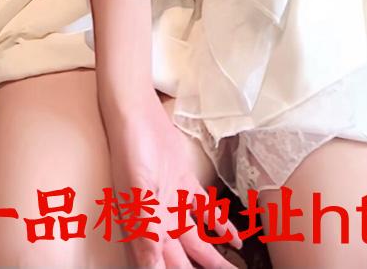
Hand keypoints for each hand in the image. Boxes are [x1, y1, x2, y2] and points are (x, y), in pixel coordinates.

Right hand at [102, 88, 243, 267]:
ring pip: (196, 239)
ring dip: (212, 256)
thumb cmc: (131, 151)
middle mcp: (158, 220)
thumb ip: (145, 231)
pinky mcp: (184, 183)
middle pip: (181, 259)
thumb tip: (151, 267)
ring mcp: (173, 202)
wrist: (136, 114)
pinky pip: (204, 211)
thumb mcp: (137, 192)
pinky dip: (219, 225)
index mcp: (145, 228)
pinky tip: (234, 238)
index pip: (160, 266)